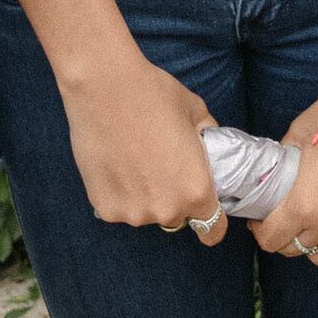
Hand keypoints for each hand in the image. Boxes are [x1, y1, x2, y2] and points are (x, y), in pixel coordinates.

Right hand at [61, 51, 225, 241]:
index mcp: (196, 191)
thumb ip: (208, 139)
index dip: (213, 223)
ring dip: (145, 196)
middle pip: (177, 217)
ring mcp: (132, 212)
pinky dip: (120, 192)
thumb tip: (208, 148)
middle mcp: (165, 210)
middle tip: (163, 166)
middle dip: (175, 198)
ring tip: (135, 160)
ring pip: (146, 212)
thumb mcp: (197, 113)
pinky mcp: (103, 207)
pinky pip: (120, 207)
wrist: (105, 87)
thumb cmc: (154, 95)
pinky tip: (117, 163)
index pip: (212, 230)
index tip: (204, 209)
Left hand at [255, 69, 317, 267]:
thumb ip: (283, 162)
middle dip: (284, 236)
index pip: (271, 239)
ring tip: (312, 225)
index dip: (260, 230)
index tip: (260, 220)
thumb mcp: (300, 133)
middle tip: (285, 219)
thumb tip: (273, 176)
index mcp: (304, 202)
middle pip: (296, 249)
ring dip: (313, 243)